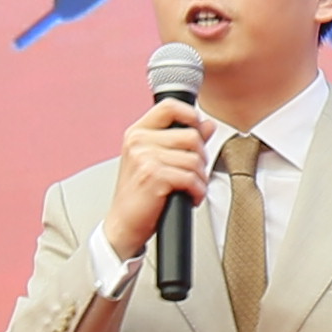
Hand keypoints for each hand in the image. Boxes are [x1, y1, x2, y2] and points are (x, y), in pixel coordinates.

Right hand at [106, 96, 212, 261]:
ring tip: (190, 188)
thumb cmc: (139, 195)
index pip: (169, 106)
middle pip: (191, 135)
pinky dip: (197, 191)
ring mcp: (145, 158)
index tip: (199, 130)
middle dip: (201, 157)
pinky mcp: (154, 176)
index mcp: (137, 133)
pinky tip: (190, 197)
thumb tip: (208, 124)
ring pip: (194, 159)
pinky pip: (192, 178)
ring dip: (200, 178)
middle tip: (193, 173)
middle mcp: (138, 141)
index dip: (191, 115)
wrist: (123, 225)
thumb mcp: (157, 161)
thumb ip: (182, 140)